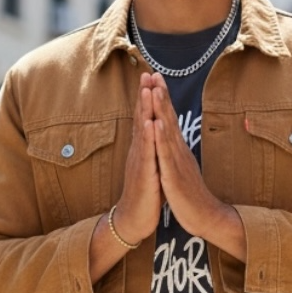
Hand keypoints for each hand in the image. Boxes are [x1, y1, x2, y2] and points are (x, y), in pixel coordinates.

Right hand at [89, 74, 166, 280]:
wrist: (135, 219)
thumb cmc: (145, 194)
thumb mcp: (151, 167)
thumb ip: (153, 150)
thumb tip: (156, 134)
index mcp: (143, 149)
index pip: (145, 117)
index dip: (149, 97)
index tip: (153, 77)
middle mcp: (139, 151)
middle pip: (141, 117)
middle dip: (145, 95)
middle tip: (147, 72)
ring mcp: (140, 162)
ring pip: (142, 131)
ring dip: (145, 110)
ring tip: (147, 89)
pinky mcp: (144, 175)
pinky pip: (146, 154)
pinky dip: (148, 138)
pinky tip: (151, 124)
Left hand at [148, 77, 245, 259]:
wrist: (205, 218)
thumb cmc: (192, 196)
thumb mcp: (182, 170)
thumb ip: (177, 154)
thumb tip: (174, 141)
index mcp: (178, 151)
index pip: (169, 120)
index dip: (163, 99)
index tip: (156, 78)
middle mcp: (180, 152)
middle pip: (170, 118)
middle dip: (162, 95)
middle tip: (155, 73)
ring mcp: (178, 163)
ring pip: (168, 132)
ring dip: (162, 109)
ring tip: (155, 89)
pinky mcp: (174, 176)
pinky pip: (166, 155)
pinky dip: (161, 138)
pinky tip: (156, 124)